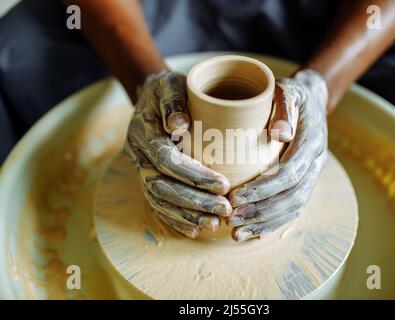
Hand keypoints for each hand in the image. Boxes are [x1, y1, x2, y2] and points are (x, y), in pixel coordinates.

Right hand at [126, 72, 231, 238]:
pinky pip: (157, 204)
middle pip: (163, 186)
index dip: (194, 175)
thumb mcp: (171, 84)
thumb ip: (173, 102)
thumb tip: (178, 124)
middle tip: (224, 209)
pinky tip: (194, 230)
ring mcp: (141, 168)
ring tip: (214, 224)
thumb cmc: (168, 89)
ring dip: (187, 215)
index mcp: (143, 132)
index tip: (223, 185)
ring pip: (159, 200)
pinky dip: (175, 219)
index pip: (167, 160)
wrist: (152, 96)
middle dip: (194, 201)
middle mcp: (138, 154)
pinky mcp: (148, 178)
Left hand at [228, 70, 328, 240]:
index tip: (237, 197)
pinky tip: (253, 231)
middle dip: (260, 211)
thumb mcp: (287, 89)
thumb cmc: (291, 92)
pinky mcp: (305, 180)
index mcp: (312, 141)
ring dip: (265, 222)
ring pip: (293, 207)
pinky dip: (273, 222)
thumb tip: (282, 134)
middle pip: (291, 196)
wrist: (311, 98)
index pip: (290, 172)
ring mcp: (312, 173)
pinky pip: (293, 207)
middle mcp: (316, 162)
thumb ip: (284, 107)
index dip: (264, 188)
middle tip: (231, 218)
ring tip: (237, 232)